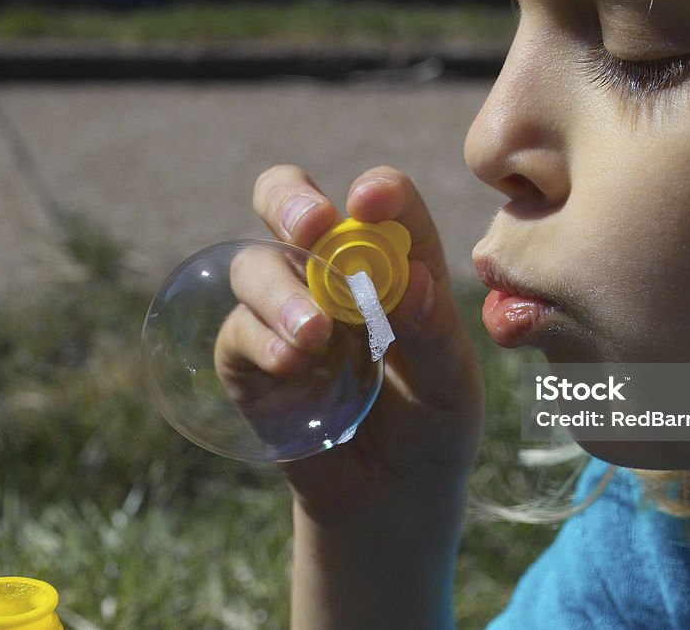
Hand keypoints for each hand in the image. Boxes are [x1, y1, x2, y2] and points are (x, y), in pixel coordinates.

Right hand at [214, 164, 484, 523]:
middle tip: (310, 224)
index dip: (378, 192)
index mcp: (393, 264)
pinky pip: (237, 333)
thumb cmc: (433, 426)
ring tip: (315, 333)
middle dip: (290, 201)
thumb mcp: (451, 384)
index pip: (383, 206)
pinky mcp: (251, 362)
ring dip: (280, 289)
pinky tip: (291, 362)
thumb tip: (409, 280)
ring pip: (256, 266)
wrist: (392, 497)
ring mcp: (285, 314)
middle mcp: (332, 275)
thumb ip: (434, 332)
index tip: (370, 199)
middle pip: (290, 205)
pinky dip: (260, 339)